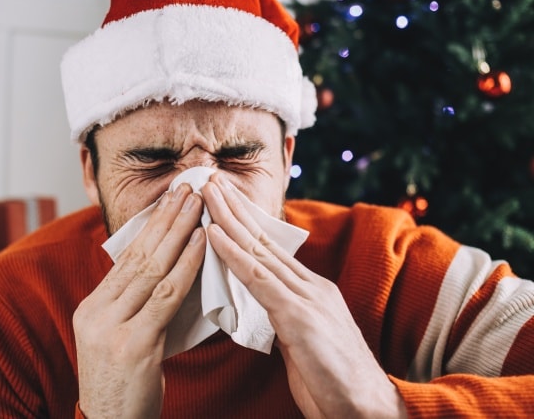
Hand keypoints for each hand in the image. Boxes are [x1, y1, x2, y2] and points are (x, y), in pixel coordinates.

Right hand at [73, 184, 205, 417]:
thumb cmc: (125, 383)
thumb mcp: (121, 337)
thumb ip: (137, 304)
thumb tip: (168, 267)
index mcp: (92, 307)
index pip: (126, 257)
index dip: (152, 226)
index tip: (172, 199)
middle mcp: (96, 312)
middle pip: (138, 255)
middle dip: (166, 218)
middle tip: (187, 187)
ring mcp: (110, 328)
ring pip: (151, 268)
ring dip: (178, 231)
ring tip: (197, 204)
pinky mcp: (132, 345)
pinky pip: (165, 296)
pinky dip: (186, 266)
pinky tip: (201, 243)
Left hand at [201, 174, 406, 417]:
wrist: (368, 410)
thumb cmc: (333, 380)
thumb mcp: (302, 338)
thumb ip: (283, 313)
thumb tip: (260, 300)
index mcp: (310, 289)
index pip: (269, 248)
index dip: (243, 222)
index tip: (222, 199)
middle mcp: (310, 286)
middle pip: (263, 240)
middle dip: (234, 208)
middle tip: (210, 178)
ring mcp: (307, 299)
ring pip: (258, 251)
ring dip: (228, 219)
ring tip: (207, 192)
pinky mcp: (300, 318)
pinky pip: (259, 281)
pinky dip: (233, 256)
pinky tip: (214, 235)